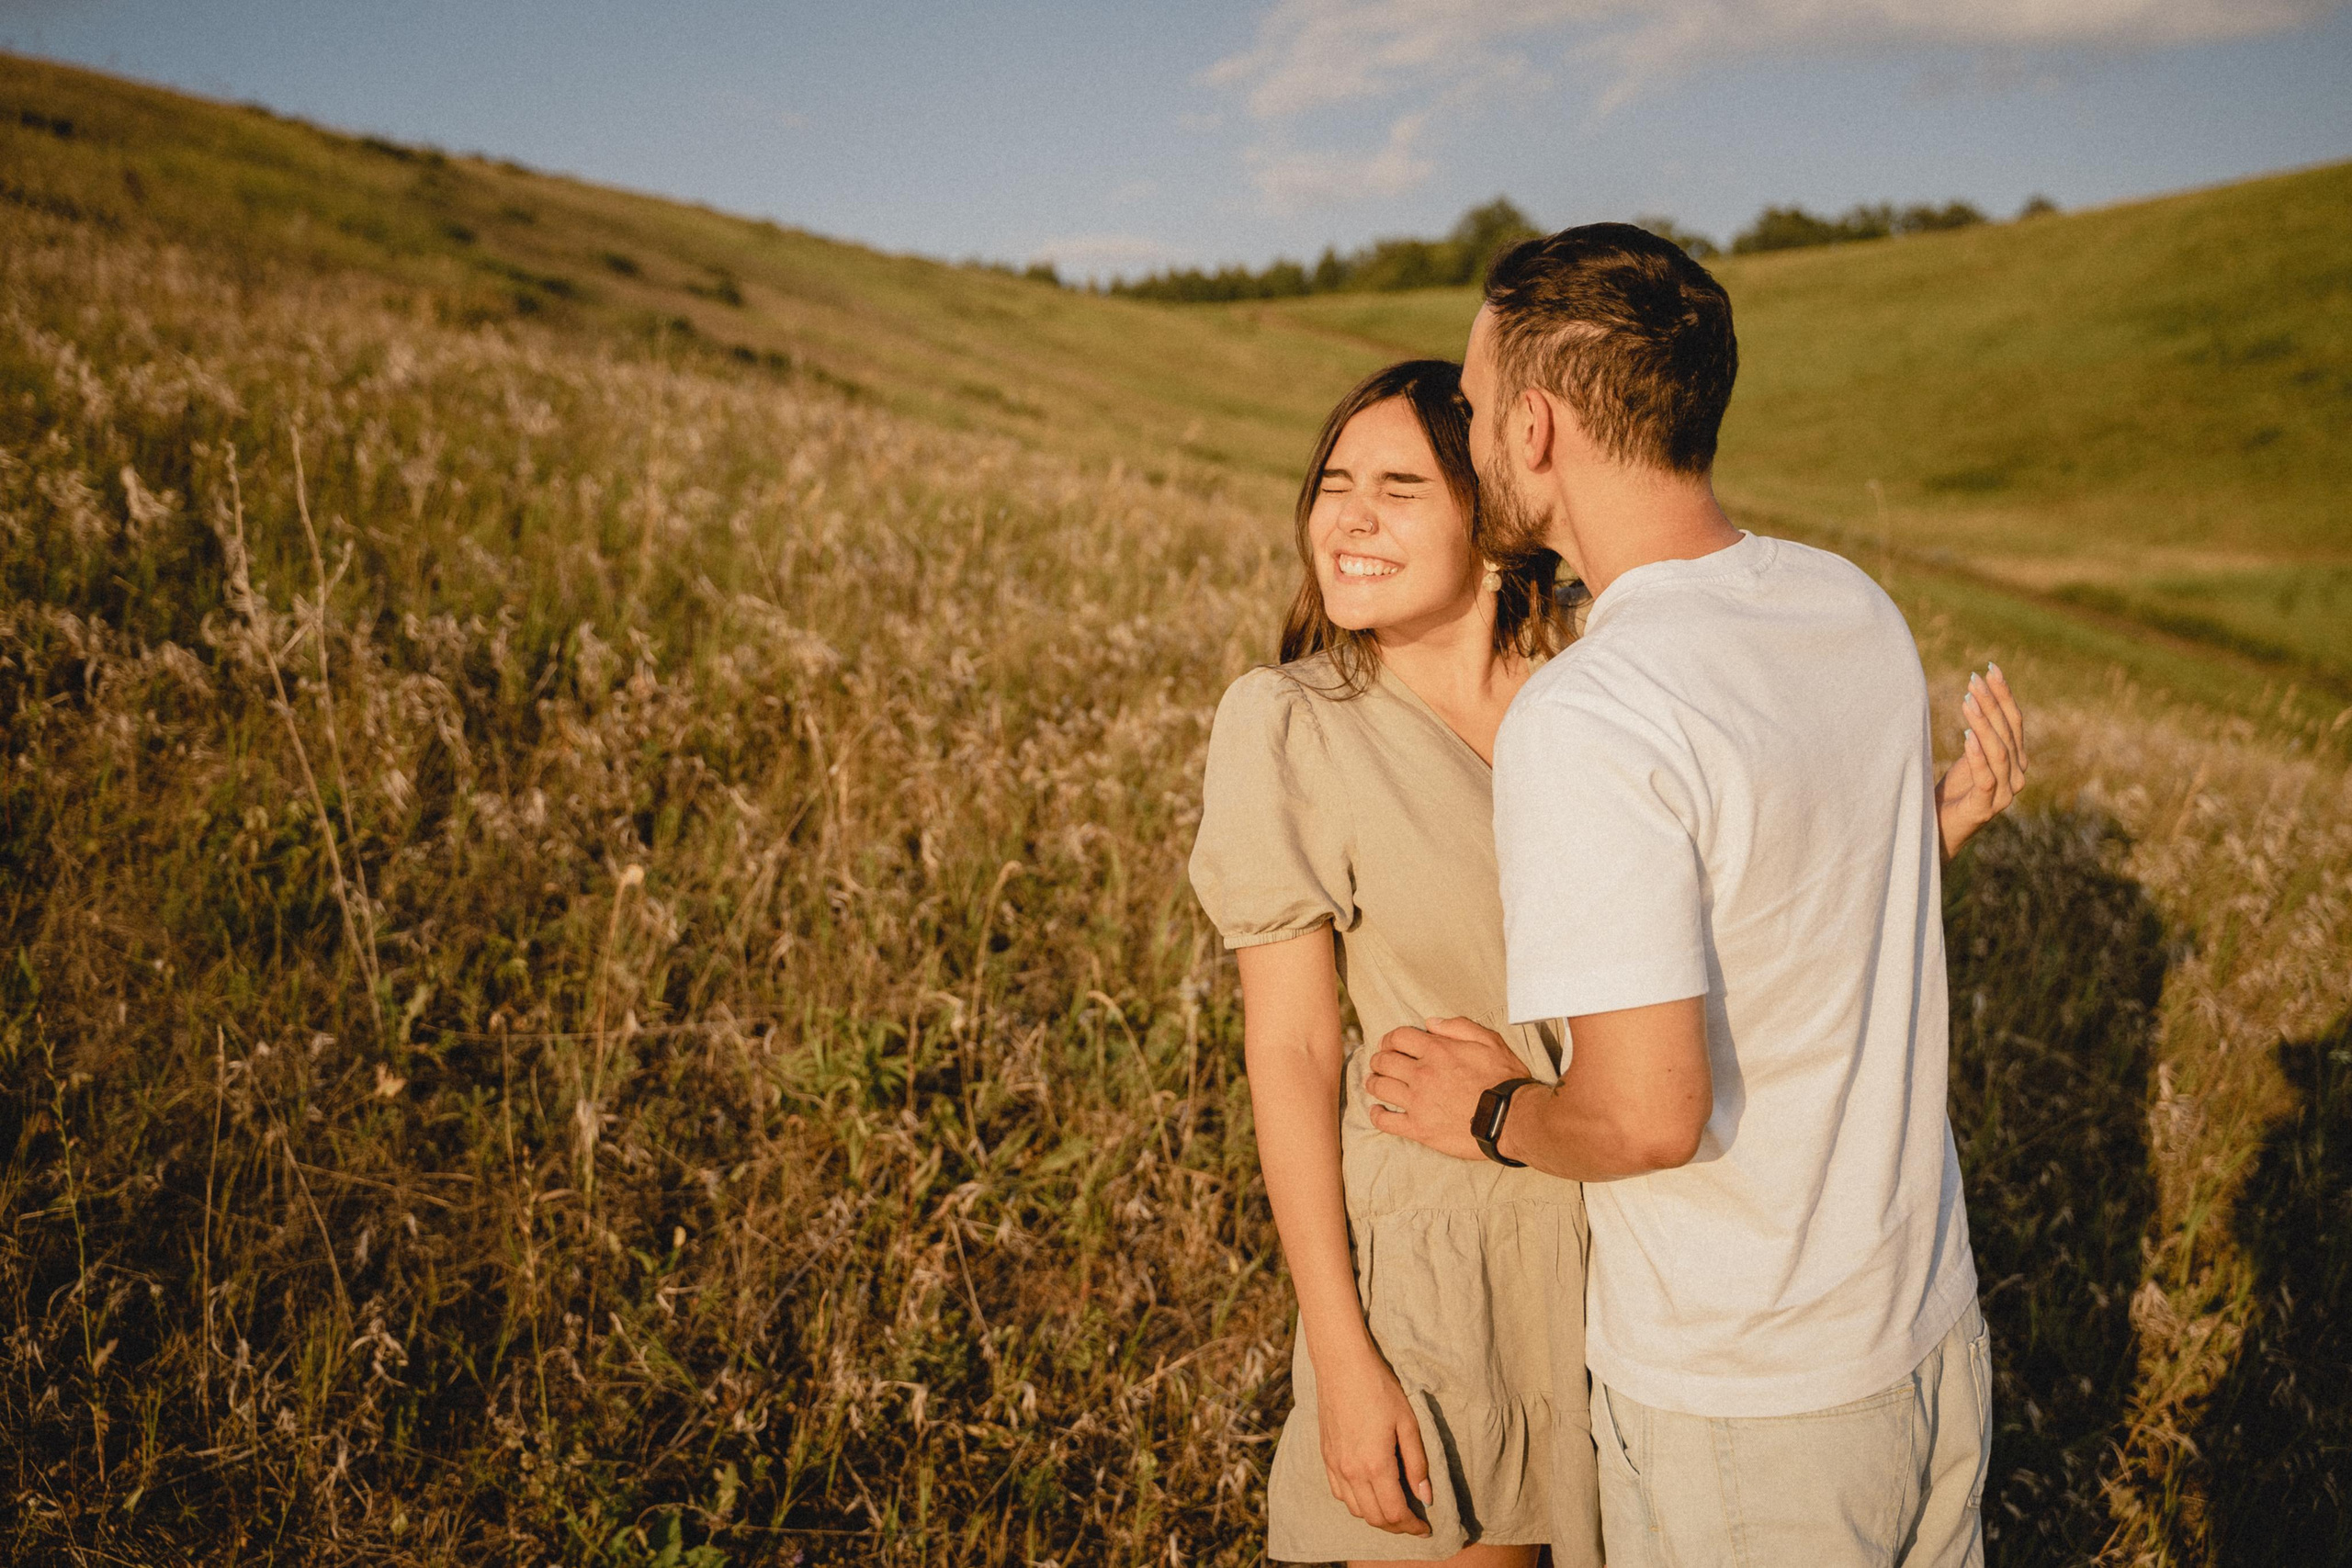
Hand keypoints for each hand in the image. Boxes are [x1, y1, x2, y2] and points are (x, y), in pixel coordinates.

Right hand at [1315, 1343, 1433, 1535]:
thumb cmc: (1379, 1388)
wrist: (1342, 1365)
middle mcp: (1351, 1471)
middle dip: (1397, 1527)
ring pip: (1355, 1509)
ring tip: (1394, 1510)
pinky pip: (1339, 1493)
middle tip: (1413, 1523)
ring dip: (1376, 1517)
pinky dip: (1356, 1502)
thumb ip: (1417, 1464)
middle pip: (1374, 1518)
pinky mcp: (1326, 1456)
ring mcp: (1335, 1465)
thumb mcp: (1408, 1423)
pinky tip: (1369, 1493)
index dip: (1413, 1527)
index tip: (1426, 1528)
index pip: (1395, 1513)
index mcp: (1376, 1464)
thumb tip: (1426, 1496)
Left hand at [1366, 1017, 1526, 1161]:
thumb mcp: (1490, 1041)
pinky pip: (1386, 1121)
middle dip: (1379, 1059)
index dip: (1389, 1039)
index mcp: (1437, 1051)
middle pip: (1384, 1061)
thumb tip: (1431, 1022)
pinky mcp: (1419, 1128)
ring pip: (1380, 1087)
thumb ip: (1459, 1027)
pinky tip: (1377, 1110)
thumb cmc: (1504, 1079)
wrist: (1512, 1119)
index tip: (1389, 1044)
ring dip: (1373, 1082)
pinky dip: (1377, 1115)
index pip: (1398, 1037)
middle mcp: (1422, 1074)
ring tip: (1375, 1082)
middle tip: (1381, 1063)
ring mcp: (1418, 1102)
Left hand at [1936, 663, 2026, 861]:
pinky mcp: (1985, 808)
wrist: (1937, 831)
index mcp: (2015, 759)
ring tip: (1966, 701)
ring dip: (1983, 723)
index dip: (2004, 694)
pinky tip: (1966, 736)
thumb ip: (1980, 735)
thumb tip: (1975, 697)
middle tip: (1972, 680)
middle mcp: (2016, 775)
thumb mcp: (1968, 757)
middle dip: (1991, 702)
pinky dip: (1977, 755)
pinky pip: (1986, 777)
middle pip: (2008, 732)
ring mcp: (2004, 793)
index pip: (2014, 720)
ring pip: (2000, 752)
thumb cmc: (1952, 792)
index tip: (1990, 668)